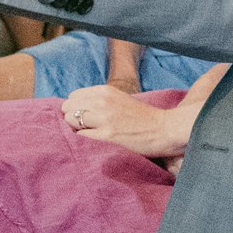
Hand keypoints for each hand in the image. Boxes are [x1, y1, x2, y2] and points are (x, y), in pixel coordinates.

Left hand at [61, 85, 190, 159]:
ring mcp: (104, 118)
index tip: (84, 117)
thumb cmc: (142, 117)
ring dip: (76, 129)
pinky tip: (95, 141)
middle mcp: (102, 101)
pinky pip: (81, 136)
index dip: (76, 108)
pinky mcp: (107, 135)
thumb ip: (101, 100)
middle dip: (72, 118)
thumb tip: (78, 109)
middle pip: (68, 108)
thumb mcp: (120, 99)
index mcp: (105, 91)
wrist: (163, 129)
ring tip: (89, 134)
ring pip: (71, 121)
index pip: (74, 96)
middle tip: (84, 128)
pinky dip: (83, 140)